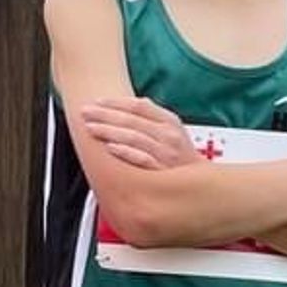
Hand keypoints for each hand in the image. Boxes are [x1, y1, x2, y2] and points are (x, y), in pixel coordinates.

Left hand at [81, 97, 197, 169]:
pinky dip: (125, 152)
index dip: (115, 102)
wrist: (201, 185)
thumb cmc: (181, 156)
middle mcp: (168, 134)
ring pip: (133, 137)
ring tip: (91, 128)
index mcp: (169, 121)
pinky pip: (141, 159)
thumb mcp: (173, 130)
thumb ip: (153, 117)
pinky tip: (109, 147)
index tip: (96, 101)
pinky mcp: (162, 171)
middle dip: (104, 114)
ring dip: (109, 131)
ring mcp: (166, 153)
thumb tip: (132, 102)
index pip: (139, 106)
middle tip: (85, 112)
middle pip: (131, 120)